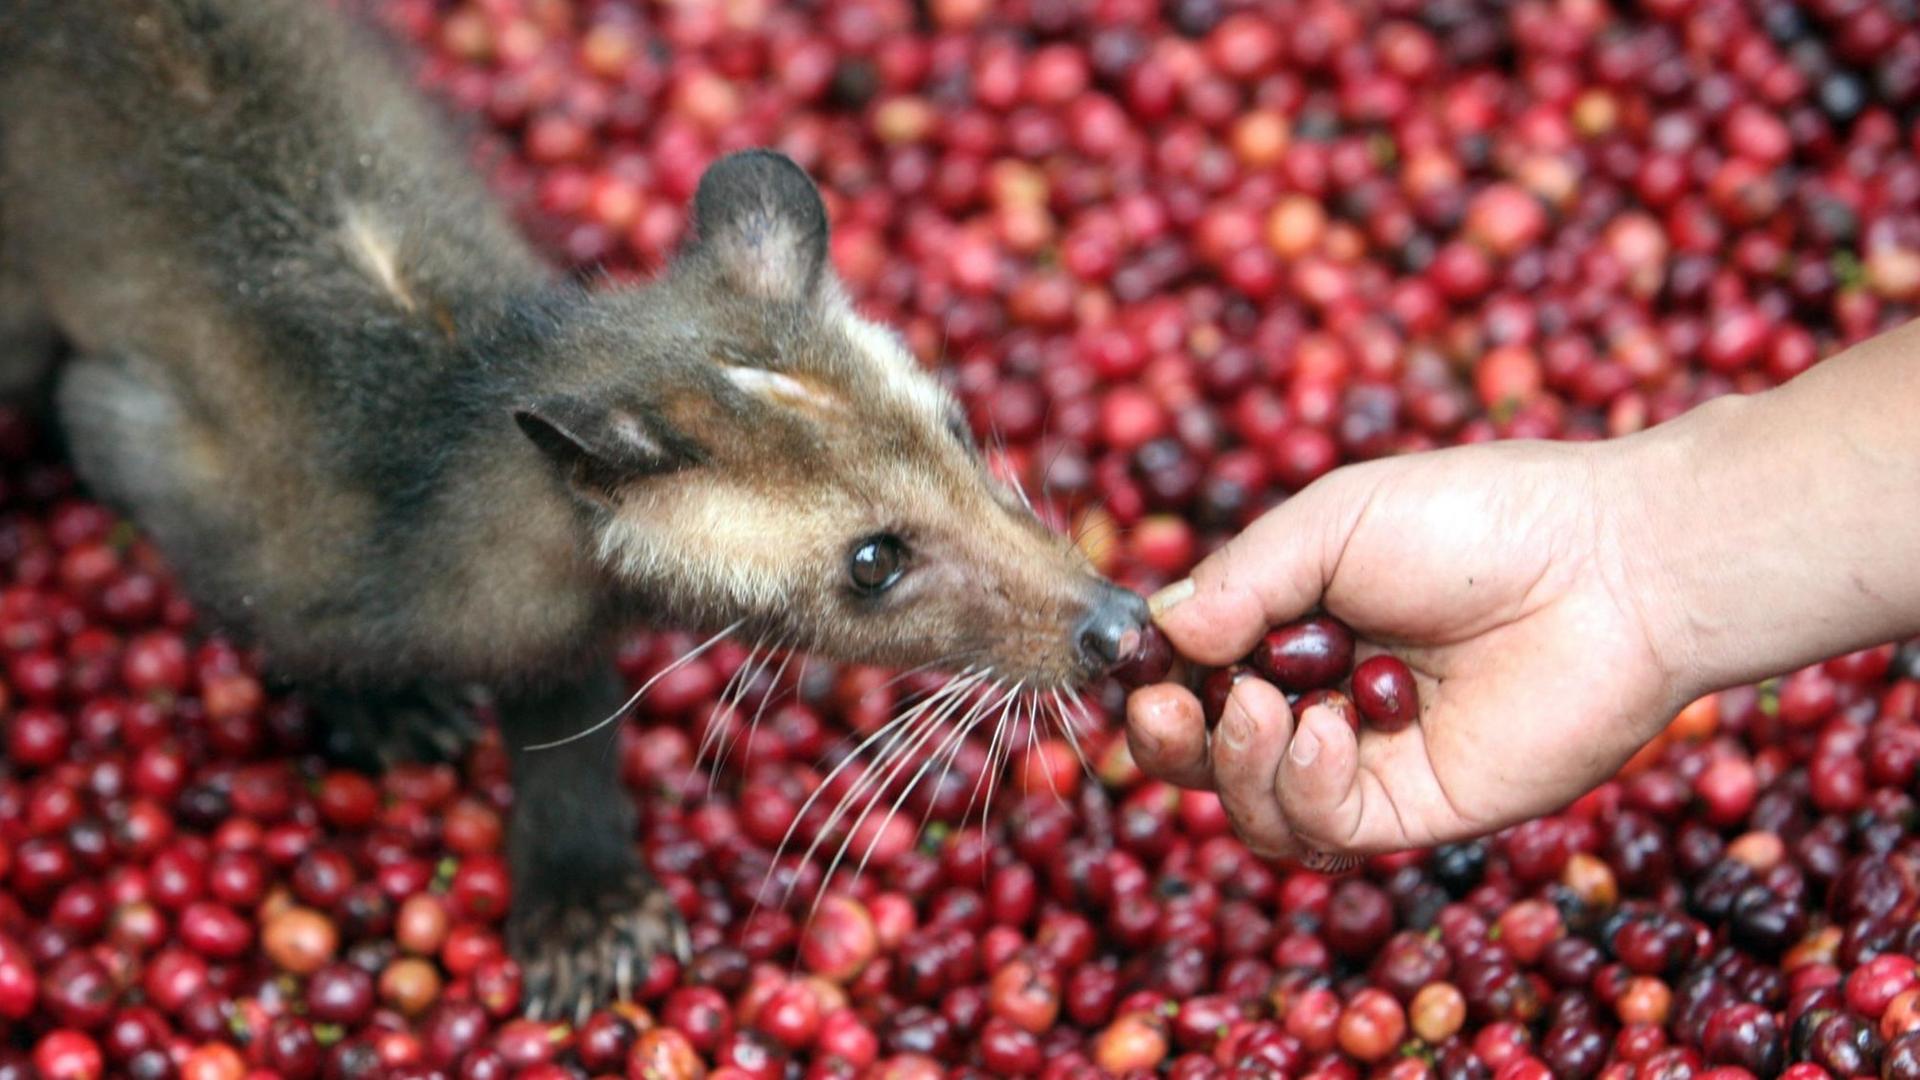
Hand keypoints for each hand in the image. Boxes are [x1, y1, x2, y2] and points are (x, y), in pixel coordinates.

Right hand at [1125, 438, 1689, 861]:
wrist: (1613, 568)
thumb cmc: (1480, 521)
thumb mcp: (1333, 522)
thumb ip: (1240, 580)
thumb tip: (1158, 636)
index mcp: (1294, 623)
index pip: (1193, 671)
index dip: (1152, 680)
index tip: (1135, 666)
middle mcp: (1320, 696)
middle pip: (1205, 753)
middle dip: (1166, 740)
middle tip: (1166, 711)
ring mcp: (1366, 759)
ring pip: (1252, 804)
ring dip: (1235, 762)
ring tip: (1267, 708)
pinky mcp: (1416, 809)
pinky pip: (1324, 827)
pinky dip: (1302, 784)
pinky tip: (1326, 729)